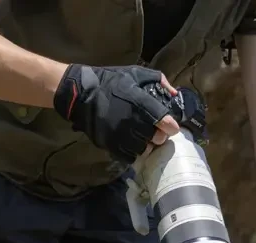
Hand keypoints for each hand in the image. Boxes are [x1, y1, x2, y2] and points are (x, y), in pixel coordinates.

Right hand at [53, 64, 179, 163]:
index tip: (170, 126)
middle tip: (155, 132)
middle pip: (157, 139)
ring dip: (146, 145)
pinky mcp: (111, 144)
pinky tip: (131, 143)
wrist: (81, 94)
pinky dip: (133, 152)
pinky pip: (129, 156)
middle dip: (159, 136)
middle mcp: (132, 121)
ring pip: (144, 149)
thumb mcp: (135, 73)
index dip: (171, 126)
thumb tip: (174, 94)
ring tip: (142, 138)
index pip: (164, 122)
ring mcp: (121, 135)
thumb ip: (158, 80)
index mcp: (140, 103)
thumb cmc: (110, 82)